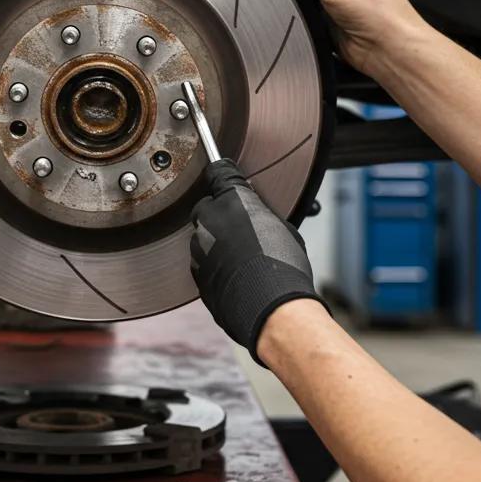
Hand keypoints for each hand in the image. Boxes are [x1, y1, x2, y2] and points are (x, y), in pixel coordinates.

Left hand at [190, 159, 323, 362]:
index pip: (218, 173)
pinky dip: (214, 265)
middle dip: (219, 215)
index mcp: (232, 201)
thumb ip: (258, 212)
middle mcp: (209, 219)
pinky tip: (235, 275)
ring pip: (202, 237)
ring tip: (243, 259)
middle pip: (206, 208)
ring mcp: (199, 247)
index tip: (224, 176)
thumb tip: (253, 209)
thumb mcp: (281, 227)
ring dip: (216, 243)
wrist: (270, 308)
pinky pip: (202, 262)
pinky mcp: (196, 273)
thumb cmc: (283, 268)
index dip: (223, 176)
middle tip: (241, 229)